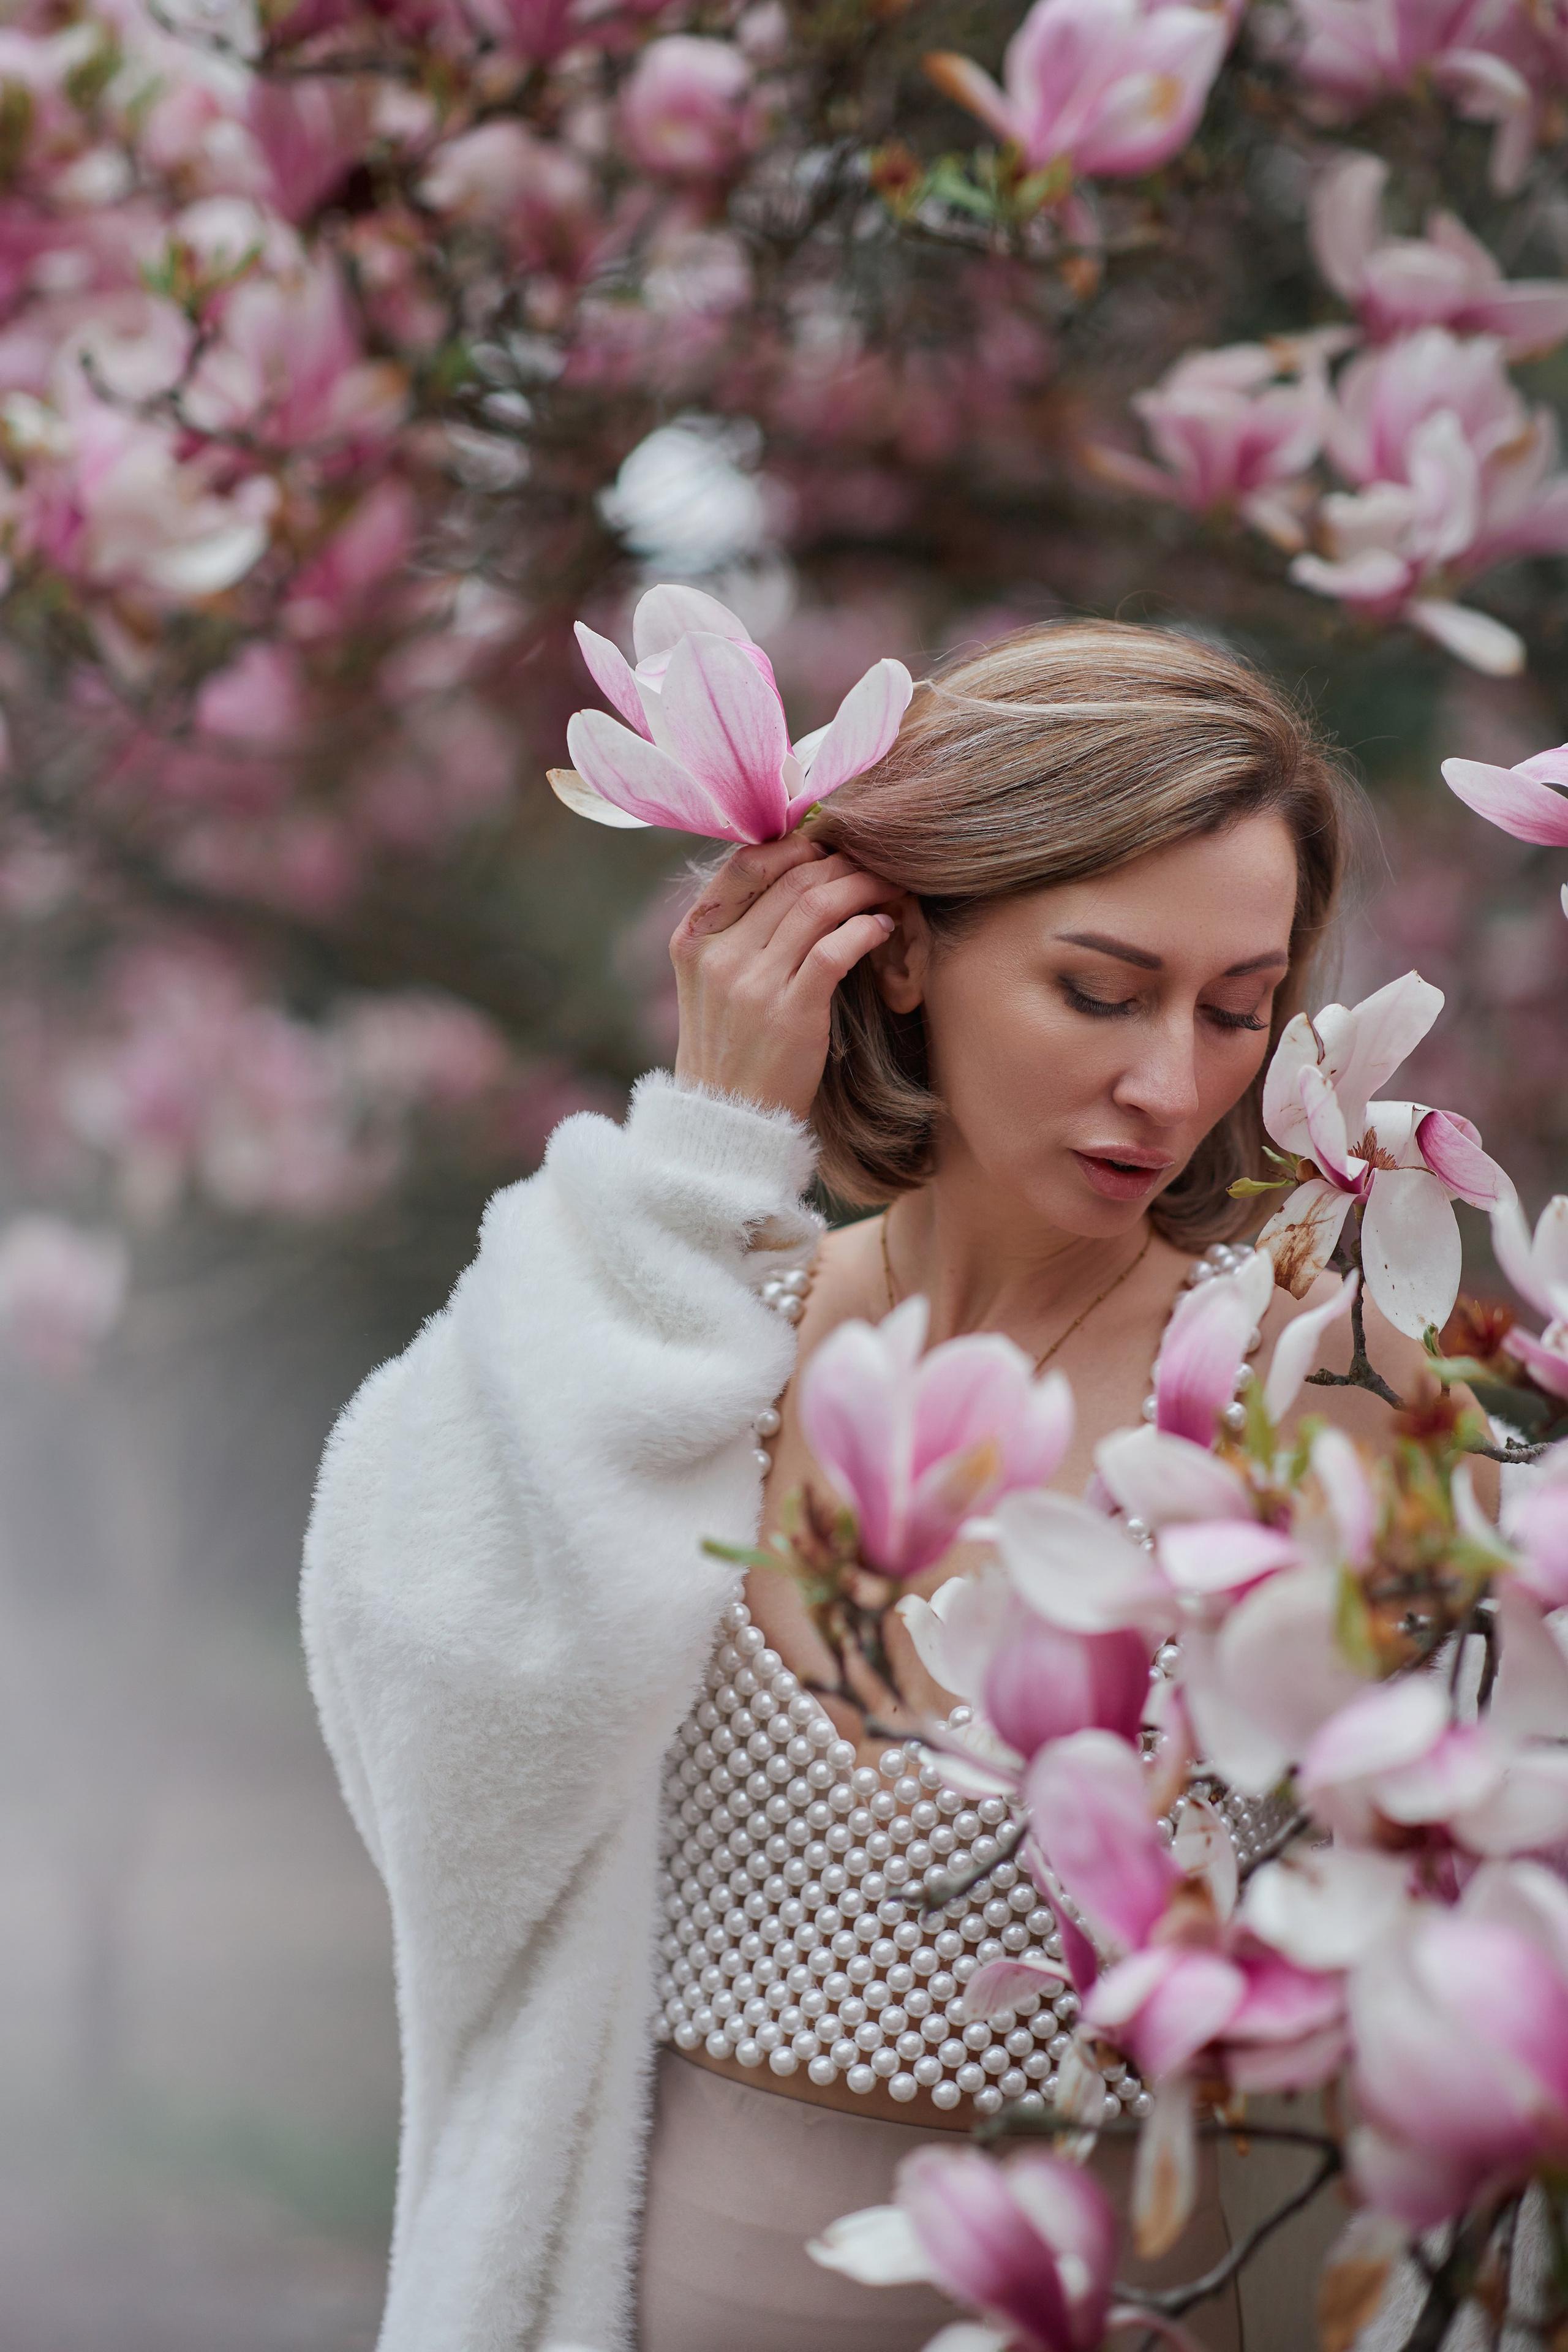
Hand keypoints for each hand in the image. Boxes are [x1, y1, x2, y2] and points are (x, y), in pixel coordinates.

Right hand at [670, 836, 897, 1119]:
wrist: (727, 1122)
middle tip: (872, 863)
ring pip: (817, 906)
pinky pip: (837, 949)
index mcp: (692, 939)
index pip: (745, 865)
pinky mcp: (791, 1015)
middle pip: (791, 880)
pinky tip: (882, 928)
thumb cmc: (729, 1048)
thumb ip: (738, 931)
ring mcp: (752, 985)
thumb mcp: (710, 983)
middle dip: (841, 863)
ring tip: (888, 888)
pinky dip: (866, 929)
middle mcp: (718, 955)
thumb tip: (791, 874)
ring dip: (863, 888)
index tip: (828, 847)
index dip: (795, 846)